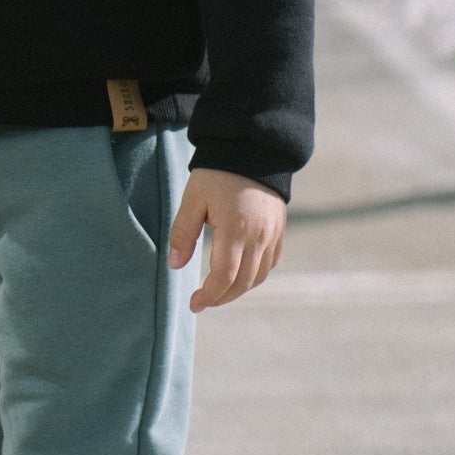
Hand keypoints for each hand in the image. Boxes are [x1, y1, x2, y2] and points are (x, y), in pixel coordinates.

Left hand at [167, 167, 284, 312]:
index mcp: (235, 229)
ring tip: (218, 292)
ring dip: (239, 289)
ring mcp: (272, 234)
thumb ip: (183, 233)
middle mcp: (259, 236)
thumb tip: (175, 265)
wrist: (252, 150)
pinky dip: (255, 276)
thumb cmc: (217, 173)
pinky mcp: (279, 230)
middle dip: (221, 298)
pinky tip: (239, 275)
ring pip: (259, 276)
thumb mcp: (193, 199)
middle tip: (202, 302)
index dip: (208, 296)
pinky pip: (270, 263)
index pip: (223, 277)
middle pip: (243, 283)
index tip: (193, 304)